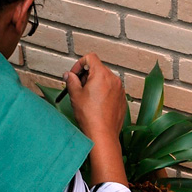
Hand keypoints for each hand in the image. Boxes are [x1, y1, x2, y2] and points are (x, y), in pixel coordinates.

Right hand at [64, 53, 128, 185]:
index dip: (79, 64)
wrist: (103, 134)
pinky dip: (103, 92)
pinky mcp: (122, 99)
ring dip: (95, 84)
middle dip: (86, 75)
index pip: (90, 57)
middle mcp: (114, 79)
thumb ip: (71, 81)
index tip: (74, 75)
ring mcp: (120, 89)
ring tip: (87, 98)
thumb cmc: (90, 116)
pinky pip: (111, 90)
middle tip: (78, 88)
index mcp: (101, 74)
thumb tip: (69, 75)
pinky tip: (96, 105)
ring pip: (105, 79)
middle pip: (98, 68)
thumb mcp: (75, 95)